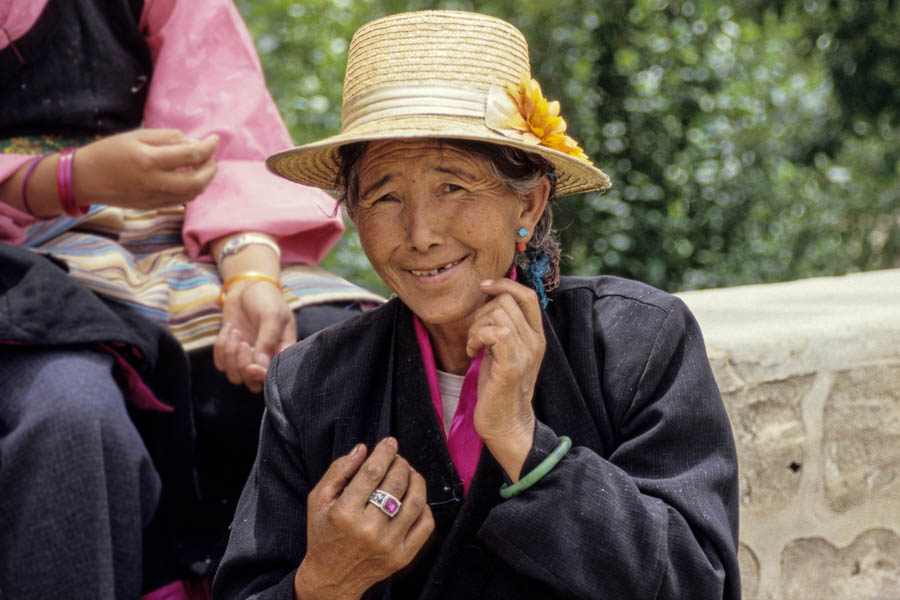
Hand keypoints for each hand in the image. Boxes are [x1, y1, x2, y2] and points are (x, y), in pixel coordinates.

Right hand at [73, 128, 217, 208]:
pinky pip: (181, 200)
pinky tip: (188, 177)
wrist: (85, 179)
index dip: (209, 146)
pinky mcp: (153, 206)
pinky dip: (191, 189)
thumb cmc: (109, 152)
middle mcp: (155, 182)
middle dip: (211, 169)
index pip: (192, 155)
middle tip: (211, 158)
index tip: (215, 139)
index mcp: (149, 159)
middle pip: (198, 181)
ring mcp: (155, 197)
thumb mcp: (136, 136)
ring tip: (201, 166)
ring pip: (192, 194)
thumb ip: (167, 138)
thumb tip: (194, 143)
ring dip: (204, 181)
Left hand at [213, 278, 295, 392]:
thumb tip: (260, 365)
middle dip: (242, 365)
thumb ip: (268, 340)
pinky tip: (228, 328)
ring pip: (234, 376)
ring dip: (230, 355)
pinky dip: (220, 347)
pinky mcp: (230, 352)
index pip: (273, 377)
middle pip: (252, 383)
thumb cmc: (267, 300)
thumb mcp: (272, 315)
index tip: (252, 366)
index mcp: (282, 353)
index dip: (261, 377)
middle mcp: (266, 360)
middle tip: (242, 342)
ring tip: (234, 331)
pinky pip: (220, 364)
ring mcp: (246, 358)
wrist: (248, 286)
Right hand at [295, 438, 433, 599]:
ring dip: (416, 479)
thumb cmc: (324, 533)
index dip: (385, 452)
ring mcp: (389, 544)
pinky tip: (414, 497)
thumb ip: (338, 470)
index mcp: (345, 513)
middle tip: (397, 457)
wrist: (332, 577)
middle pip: (396, 483)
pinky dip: (424, 505)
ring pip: (415, 501)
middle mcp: (369, 529)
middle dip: (400, 462)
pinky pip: (425, 524)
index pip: (372, 472)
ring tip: (409, 472)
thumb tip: (363, 448)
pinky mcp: (403, 556)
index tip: (390, 442)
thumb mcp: (318, 499)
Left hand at [466, 278, 545, 480]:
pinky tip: (473, 353)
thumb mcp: (504, 350)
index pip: (528, 295)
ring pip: (497, 314)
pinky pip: (494, 332)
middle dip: (481, 313)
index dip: (504, 283)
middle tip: (475, 336)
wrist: (507, 423)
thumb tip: (490, 298)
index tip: (483, 287)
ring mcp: (525, 353)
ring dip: (476, 327)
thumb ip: (504, 326)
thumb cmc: (499, 387)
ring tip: (474, 347)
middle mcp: (535, 341)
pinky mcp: (511, 365)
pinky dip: (476, 338)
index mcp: (536, 336)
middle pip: (506, 301)